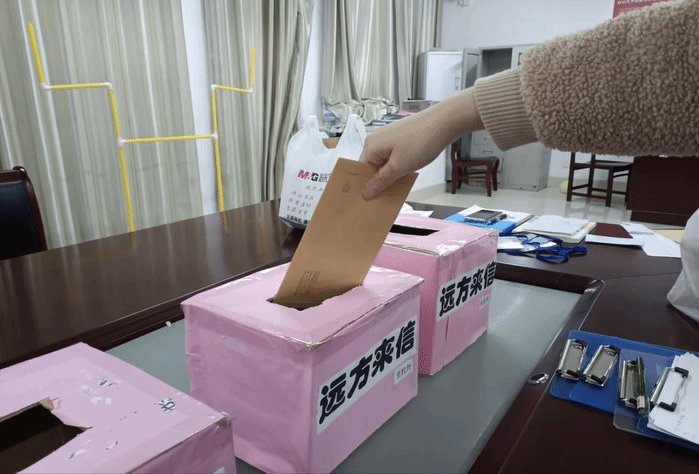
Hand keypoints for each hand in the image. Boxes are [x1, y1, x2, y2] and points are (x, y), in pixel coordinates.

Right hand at [360, 88, 484, 198]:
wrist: (444, 122)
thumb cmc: (420, 143)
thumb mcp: (399, 166)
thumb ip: (381, 180)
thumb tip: (365, 192)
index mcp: (371, 146)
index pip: (360, 170)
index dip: (363, 186)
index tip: (367, 203)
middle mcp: (377, 141)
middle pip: (372, 167)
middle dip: (377, 183)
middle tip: (381, 202)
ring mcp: (390, 139)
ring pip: (384, 164)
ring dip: (389, 177)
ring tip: (393, 193)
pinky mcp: (401, 139)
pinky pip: (394, 158)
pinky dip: (397, 169)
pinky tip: (403, 179)